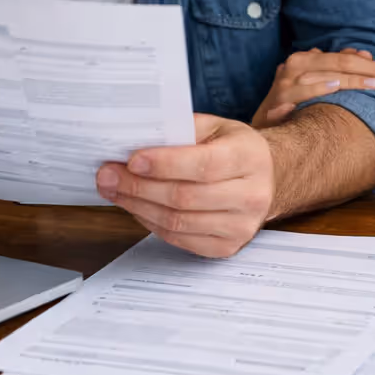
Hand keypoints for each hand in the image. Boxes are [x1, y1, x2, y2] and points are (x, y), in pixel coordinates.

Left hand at [95, 113, 274, 257]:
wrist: (267, 178)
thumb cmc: (234, 149)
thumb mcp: (215, 127)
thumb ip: (180, 131)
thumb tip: (134, 140)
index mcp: (249, 157)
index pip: (204, 164)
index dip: (165, 164)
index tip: (131, 159)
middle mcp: (251, 195)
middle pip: (185, 197)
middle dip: (139, 186)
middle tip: (107, 175)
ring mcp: (241, 226)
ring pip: (178, 221)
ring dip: (138, 206)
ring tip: (114, 190)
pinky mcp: (227, 247)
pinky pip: (179, 239)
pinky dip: (151, 223)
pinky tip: (136, 207)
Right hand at [251, 47, 374, 127]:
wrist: (259, 136)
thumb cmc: (291, 108)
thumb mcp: (315, 86)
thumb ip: (338, 69)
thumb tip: (365, 54)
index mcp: (305, 60)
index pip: (343, 57)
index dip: (369, 64)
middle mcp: (294, 66)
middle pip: (336, 62)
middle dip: (367, 69)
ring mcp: (285, 84)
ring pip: (323, 74)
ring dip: (350, 78)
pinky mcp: (276, 101)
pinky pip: (299, 92)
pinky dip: (316, 87)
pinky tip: (335, 86)